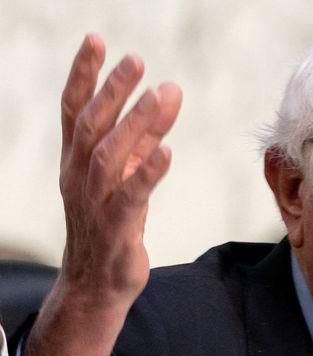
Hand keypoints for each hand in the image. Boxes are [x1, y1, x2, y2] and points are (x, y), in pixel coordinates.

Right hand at [24, 33, 181, 355]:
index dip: (83, 75)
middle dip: (112, 90)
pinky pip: (131, 197)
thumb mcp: (120, 176)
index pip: (73, 110)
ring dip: (136, 123)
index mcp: (76, 161)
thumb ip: (136, 140)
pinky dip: (148, 172)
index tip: (96, 40)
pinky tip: (167, 150)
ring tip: (162, 94)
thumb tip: (160, 100)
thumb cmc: (110, 224)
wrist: (96, 284)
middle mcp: (79, 177)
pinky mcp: (116, 229)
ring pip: (109, 156)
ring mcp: (95, 203)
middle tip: (136, 59)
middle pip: (91, 126)